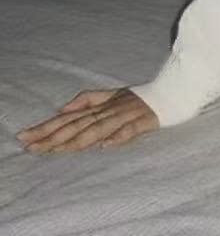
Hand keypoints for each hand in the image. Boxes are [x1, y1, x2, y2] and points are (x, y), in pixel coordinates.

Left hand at [16, 87, 157, 153]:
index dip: (48, 126)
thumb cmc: (143, 95)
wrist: (175, 88)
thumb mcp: (114, 93)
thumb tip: (62, 107)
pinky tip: (106, 145)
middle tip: (32, 147)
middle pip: (79, 124)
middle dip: (55, 136)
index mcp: (103, 104)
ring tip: (59, 150)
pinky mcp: (145, 120)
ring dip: (79, 139)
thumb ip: (90, 98)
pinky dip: (118, 137)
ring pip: (100, 128)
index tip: (25, 137)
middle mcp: (111, 109)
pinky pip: (131, 130)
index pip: (70, 117)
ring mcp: (127, 114)